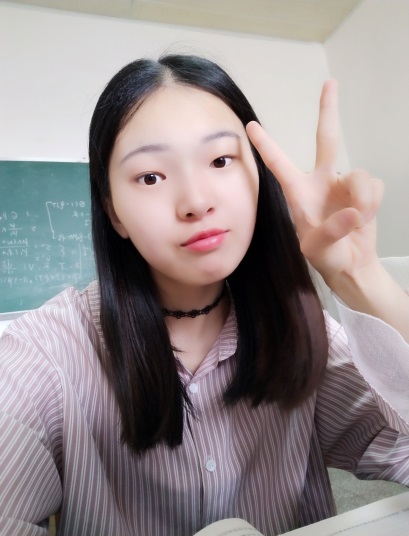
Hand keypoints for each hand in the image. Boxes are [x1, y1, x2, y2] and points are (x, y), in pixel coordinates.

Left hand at [246, 79, 383, 291]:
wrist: (351, 265)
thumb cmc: (325, 257)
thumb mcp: (316, 249)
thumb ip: (330, 232)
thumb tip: (352, 211)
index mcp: (299, 192)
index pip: (279, 164)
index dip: (266, 145)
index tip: (250, 125)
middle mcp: (321, 181)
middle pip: (327, 139)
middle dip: (328, 111)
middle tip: (329, 82)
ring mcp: (344, 184)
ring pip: (359, 175)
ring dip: (363, 200)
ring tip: (357, 222)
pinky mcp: (366, 190)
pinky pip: (375, 186)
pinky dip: (374, 204)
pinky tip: (365, 218)